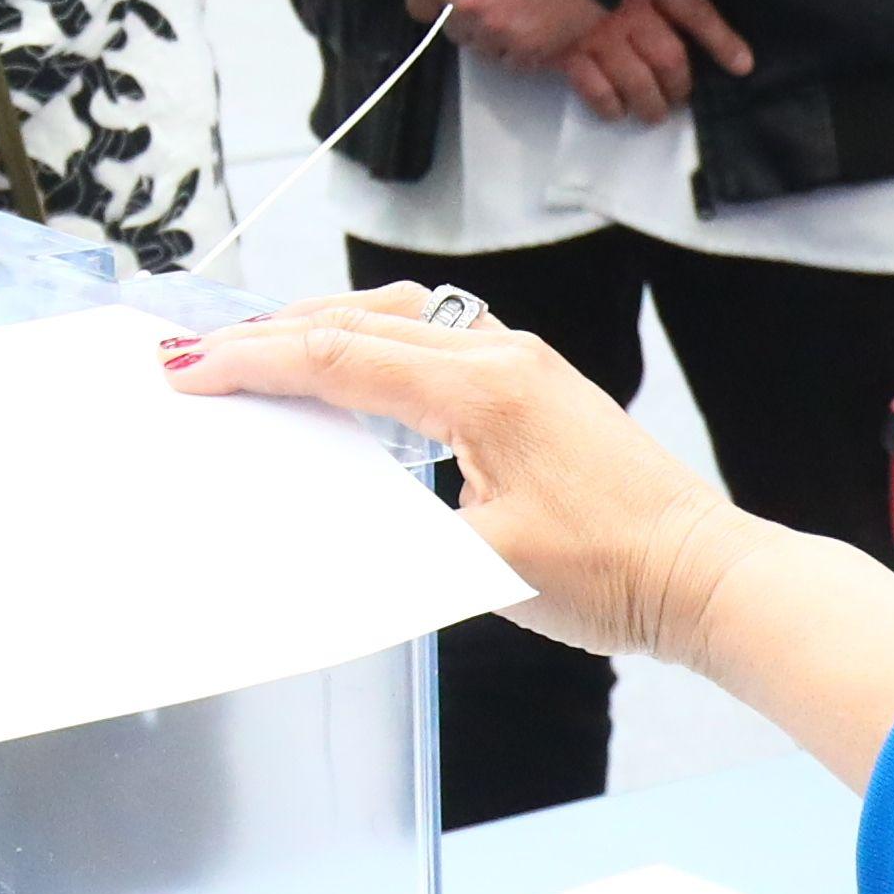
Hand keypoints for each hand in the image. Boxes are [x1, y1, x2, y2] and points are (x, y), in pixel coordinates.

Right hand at [167, 292, 749, 659]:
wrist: (707, 574)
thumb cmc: (614, 577)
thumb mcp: (485, 566)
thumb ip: (396, 532)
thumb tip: (319, 519)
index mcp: (482, 390)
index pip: (338, 358)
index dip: (251, 361)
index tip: (187, 367)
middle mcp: (499, 356)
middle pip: (357, 318)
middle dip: (268, 332)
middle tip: (197, 352)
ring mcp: (521, 362)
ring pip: (396, 316)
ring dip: (319, 328)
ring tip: (255, 351)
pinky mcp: (534, 383)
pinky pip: (432, 336)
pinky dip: (371, 341)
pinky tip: (349, 370)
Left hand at [366, 0, 602, 63]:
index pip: (418, 4)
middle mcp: (464, 6)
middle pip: (450, 27)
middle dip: (465, 10)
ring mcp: (497, 31)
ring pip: (480, 45)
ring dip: (492, 30)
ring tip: (519, 1)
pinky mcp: (530, 50)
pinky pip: (512, 59)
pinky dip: (520, 45)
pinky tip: (537, 17)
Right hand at [554, 0, 755, 126]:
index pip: (694, 9)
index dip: (721, 39)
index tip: (741, 64)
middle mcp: (628, 8)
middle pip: (670, 56)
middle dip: (679, 84)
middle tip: (680, 99)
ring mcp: (597, 33)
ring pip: (639, 80)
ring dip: (650, 103)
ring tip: (653, 114)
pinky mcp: (564, 53)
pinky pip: (597, 90)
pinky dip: (608, 105)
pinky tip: (613, 112)